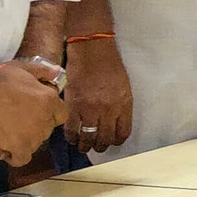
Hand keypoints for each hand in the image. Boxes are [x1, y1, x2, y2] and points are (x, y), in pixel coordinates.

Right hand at [0, 61, 66, 160]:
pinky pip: (22, 158)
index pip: (61, 115)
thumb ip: (44, 72)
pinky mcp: (16, 145)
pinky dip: (16, 157)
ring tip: (12, 137)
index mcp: (50, 99)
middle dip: (35, 128)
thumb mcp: (25, 68)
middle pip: (47, 131)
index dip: (50, 116)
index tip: (38, 115)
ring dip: (25, 142)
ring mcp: (32, 133)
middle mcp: (45, 117)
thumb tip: (58, 72)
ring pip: (35, 145)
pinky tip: (7, 152)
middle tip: (20, 125)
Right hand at [64, 39, 133, 153]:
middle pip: (105, 138)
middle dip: (101, 146)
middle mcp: (109, 110)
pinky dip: (71, 137)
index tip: (112, 141)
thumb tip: (114, 122)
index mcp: (124, 104)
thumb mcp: (124, 86)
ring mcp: (90, 110)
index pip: (123, 132)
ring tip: (84, 146)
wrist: (92, 50)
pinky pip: (71, 130)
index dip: (116, 141)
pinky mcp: (73, 107)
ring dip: (86, 145)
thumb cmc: (110, 65)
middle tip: (96, 146)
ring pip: (88, 138)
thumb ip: (120, 105)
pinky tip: (72, 138)